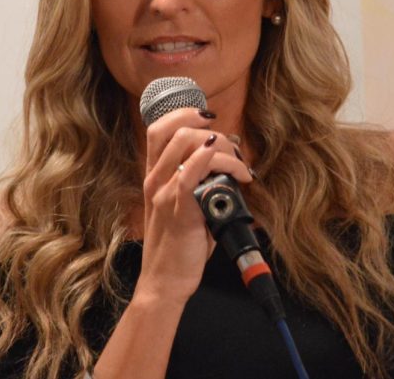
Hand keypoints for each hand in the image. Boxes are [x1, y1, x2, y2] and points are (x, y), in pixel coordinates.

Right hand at [135, 108, 253, 306]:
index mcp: (154, 176)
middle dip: (213, 132)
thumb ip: (199, 181)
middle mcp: (155, 180)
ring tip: (240, 168)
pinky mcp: (177, 209)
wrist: (164, 281)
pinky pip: (190, 175)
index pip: (158, 127)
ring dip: (222, 148)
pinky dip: (213, 162)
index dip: (184, 113)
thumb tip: (229, 160)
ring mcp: (164, 193)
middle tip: (233, 152)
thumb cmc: (179, 244)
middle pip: (176, 130)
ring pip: (187, 145)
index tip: (209, 117)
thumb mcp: (185, 206)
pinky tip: (232, 169)